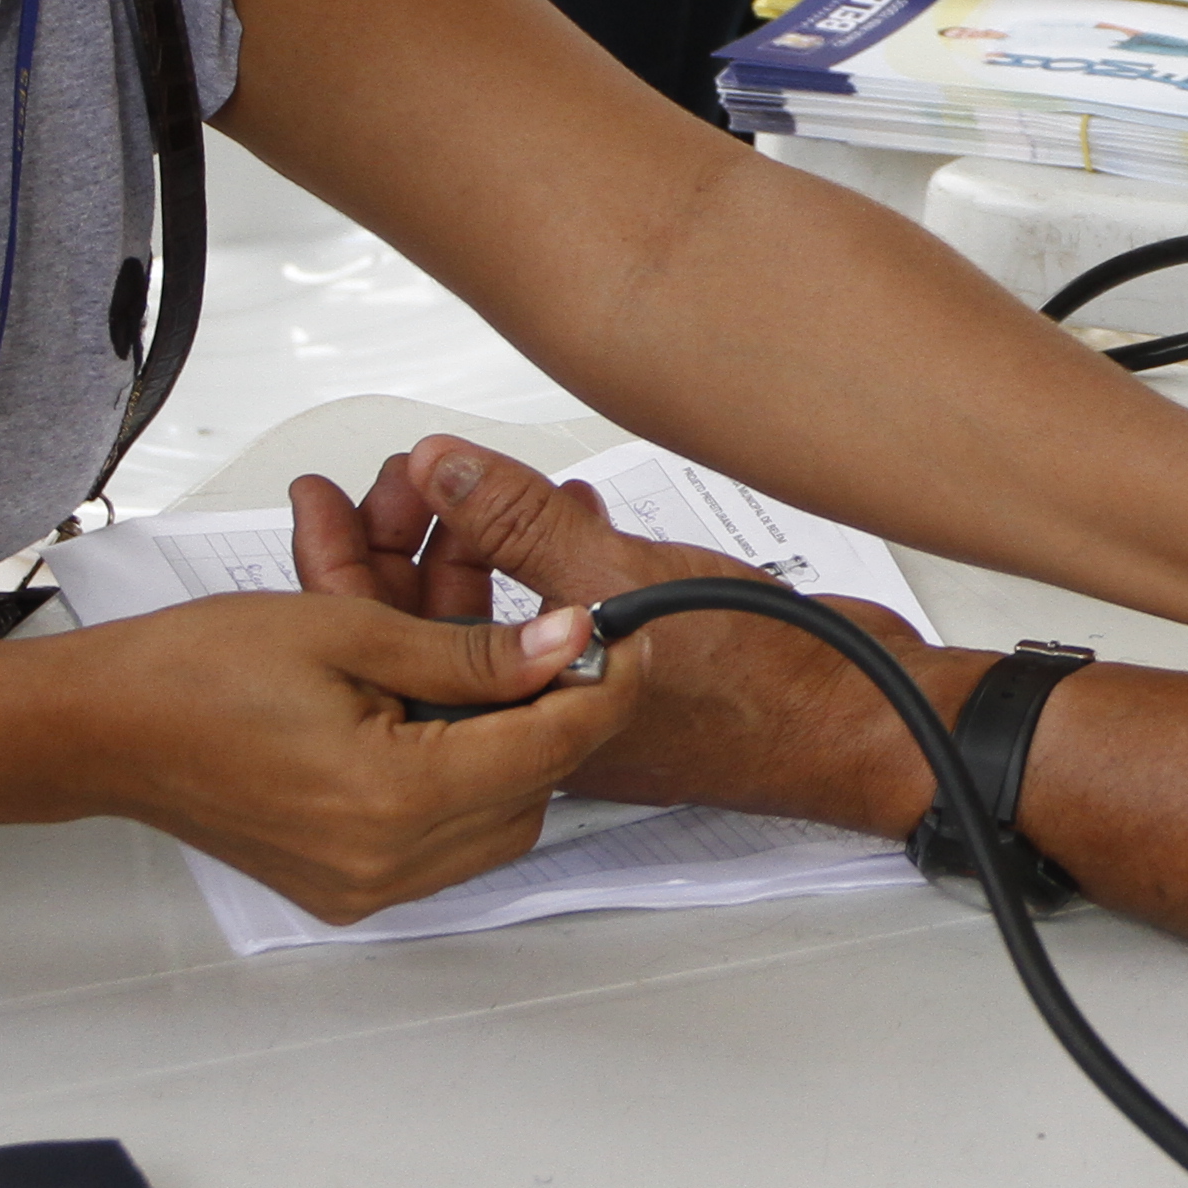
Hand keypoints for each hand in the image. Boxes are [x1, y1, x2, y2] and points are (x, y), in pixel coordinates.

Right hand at [52, 574, 629, 923]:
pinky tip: (437, 724)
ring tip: (486, 679)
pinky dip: (461, 786)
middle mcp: (384, 861)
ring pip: (497, 825)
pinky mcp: (344, 888)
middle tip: (554, 649)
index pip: (546, 747)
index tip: (628, 638)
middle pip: (532, 794)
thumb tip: (566, 645)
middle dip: (554, 719)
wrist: (105, 728)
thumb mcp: (349, 631)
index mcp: (392, 797)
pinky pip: (444, 845)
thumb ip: (472, 651)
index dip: (600, 687)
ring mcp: (363, 885)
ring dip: (510, 753)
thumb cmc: (198, 671)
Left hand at [299, 446, 957, 837]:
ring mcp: (574, 697)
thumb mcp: (617, 582)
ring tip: (463, 480)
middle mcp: (529, 716)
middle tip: (397, 475)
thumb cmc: (760, 683)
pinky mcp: (620, 674)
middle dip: (402, 542)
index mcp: (506, 719)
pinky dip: (539, 558)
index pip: (386, 641)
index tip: (325, 496)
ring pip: (487, 616)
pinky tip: (554, 507)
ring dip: (471, 544)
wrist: (862, 713)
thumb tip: (437, 468)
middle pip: (426, 627)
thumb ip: (516, 522)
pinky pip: (548, 612)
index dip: (343, 561)